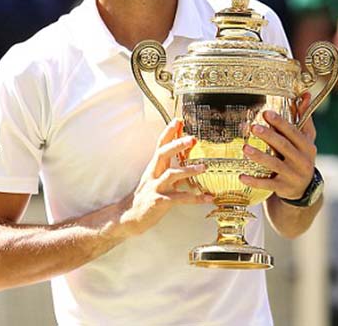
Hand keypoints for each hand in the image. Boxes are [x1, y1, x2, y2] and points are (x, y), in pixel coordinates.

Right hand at [120, 119, 212, 236]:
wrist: (129, 216)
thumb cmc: (146, 196)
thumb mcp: (157, 178)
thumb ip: (171, 167)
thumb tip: (186, 156)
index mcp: (154, 167)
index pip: (160, 145)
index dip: (168, 132)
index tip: (178, 120)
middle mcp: (154, 174)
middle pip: (163, 154)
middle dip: (177, 145)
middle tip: (192, 139)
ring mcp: (155, 188)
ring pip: (171, 175)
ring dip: (188, 170)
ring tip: (203, 167)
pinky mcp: (159, 202)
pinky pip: (179, 199)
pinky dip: (195, 198)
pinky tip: (207, 198)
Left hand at [240, 93, 317, 200]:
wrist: (304, 189)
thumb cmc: (300, 156)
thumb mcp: (305, 139)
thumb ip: (303, 117)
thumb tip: (305, 93)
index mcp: (307, 146)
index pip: (294, 132)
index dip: (281, 123)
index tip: (266, 113)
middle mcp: (303, 161)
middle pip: (284, 146)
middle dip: (268, 136)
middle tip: (253, 127)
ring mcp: (293, 176)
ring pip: (275, 164)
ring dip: (259, 156)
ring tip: (245, 148)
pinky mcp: (283, 188)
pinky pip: (267, 184)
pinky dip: (254, 181)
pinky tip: (241, 176)